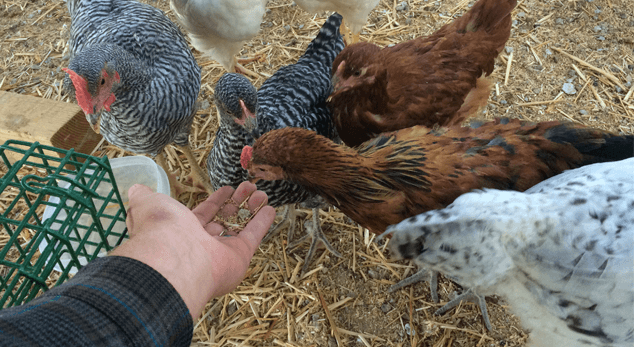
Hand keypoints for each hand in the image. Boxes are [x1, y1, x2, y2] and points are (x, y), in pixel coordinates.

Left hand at [110, 181, 275, 318]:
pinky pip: (252, 237)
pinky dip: (262, 222)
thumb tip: (137, 189)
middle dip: (236, 202)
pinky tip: (270, 208)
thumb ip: (144, 196)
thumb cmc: (159, 228)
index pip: (202, 214)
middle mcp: (201, 243)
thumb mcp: (147, 203)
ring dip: (250, 208)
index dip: (215, 201)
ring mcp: (220, 252)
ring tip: (260, 192)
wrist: (173, 258)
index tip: (227, 189)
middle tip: (248, 186)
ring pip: (239, 226)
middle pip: (223, 220)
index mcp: (181, 231)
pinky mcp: (238, 257)